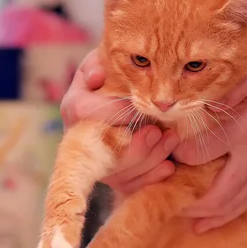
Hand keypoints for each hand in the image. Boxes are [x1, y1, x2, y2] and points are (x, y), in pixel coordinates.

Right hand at [60, 50, 177, 193]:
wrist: (130, 100)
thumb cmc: (116, 76)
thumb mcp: (106, 61)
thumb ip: (100, 62)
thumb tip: (98, 76)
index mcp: (75, 108)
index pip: (86, 113)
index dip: (114, 112)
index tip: (137, 105)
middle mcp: (81, 140)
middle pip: (104, 151)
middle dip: (136, 143)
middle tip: (158, 131)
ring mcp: (99, 162)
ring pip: (120, 173)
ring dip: (150, 158)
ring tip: (171, 140)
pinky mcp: (116, 178)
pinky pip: (132, 186)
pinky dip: (152, 176)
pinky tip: (169, 166)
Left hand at [175, 36, 246, 231]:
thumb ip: (230, 85)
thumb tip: (202, 106)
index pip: (201, 152)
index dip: (177, 153)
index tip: (164, 147)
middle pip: (218, 193)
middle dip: (189, 201)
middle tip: (165, 199)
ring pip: (234, 203)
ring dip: (207, 215)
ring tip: (184, 218)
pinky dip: (227, 215)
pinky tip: (210, 222)